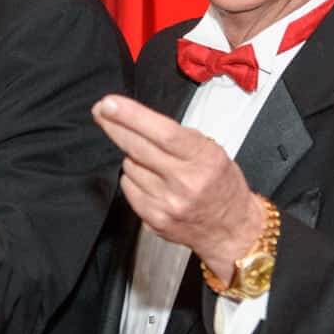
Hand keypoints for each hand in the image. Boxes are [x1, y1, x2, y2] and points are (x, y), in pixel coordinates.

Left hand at [92, 95, 264, 276]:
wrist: (231, 229)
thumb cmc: (222, 186)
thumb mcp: (213, 152)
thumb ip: (177, 136)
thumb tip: (135, 118)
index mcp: (204, 160)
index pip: (164, 133)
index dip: (132, 116)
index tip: (110, 104)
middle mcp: (185, 182)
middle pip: (138, 147)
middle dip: (114, 125)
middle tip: (102, 110)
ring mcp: (167, 202)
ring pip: (129, 165)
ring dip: (133, 157)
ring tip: (154, 162)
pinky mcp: (153, 218)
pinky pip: (128, 186)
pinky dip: (133, 178)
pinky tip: (150, 180)